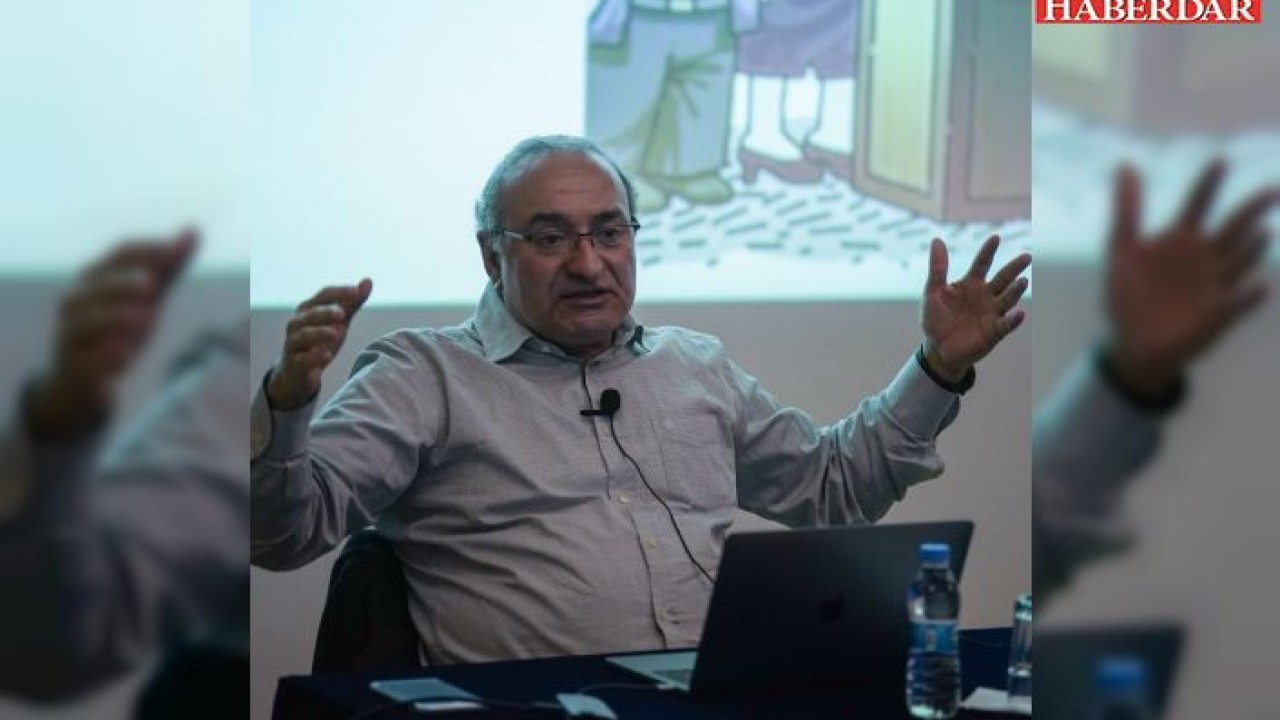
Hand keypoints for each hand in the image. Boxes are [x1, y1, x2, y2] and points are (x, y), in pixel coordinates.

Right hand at [26, 229, 197, 438]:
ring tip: (147, 318)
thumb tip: (195, 230)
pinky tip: (127, 358)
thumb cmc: (119, 327)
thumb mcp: (147, 297)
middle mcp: (77, 302)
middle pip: (97, 287)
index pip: (120, 254)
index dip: (148, 251)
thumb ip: (169, 268)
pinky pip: (87, 361)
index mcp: (96, 278)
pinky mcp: (75, 366)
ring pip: (87, 322)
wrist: (83, 376)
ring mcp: (71, 334)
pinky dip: (107, 358)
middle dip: (123, 285)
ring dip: (116, 319)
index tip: (178, 252)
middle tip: (152, 287)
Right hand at [266, 279, 372, 410]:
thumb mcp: (338, 322)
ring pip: (303, 335)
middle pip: (310, 314)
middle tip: (342, 313)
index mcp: (309, 310)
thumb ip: (351, 303)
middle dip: (325, 312)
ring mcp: (293, 344)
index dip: (339, 292)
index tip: (356, 291)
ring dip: (319, 333)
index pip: (323, 295)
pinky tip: (327, 356)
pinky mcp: (294, 364)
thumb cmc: (319, 342)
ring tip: (336, 333)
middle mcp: (297, 324)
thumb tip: (368, 281)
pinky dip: (314, 358)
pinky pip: (302, 360)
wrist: (298, 373)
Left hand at [921, 235, 1030, 381]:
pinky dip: (1013, 319)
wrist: (937, 349)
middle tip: (1026, 256)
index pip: (982, 263)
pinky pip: (1006, 324)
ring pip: (1008, 298)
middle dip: (1014, 268)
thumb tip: (937, 240)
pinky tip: (1020, 313)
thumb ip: (937, 268)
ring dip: (1016, 291)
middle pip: (1003, 278)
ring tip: (1023, 281)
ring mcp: (991, 313)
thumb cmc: (935, 319)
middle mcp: (985, 296)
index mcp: (971, 283)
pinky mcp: (994, 331)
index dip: (988, 251)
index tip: (996, 238)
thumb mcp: (932, 292)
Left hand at [1105, 161, 1275, 396]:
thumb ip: (1126, 210)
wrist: (1129, 343)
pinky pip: (1237, 304)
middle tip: (1270, 191)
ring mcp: (1213, 285)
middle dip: (1250, 210)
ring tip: (1261, 232)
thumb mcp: (1122, 250)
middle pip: (1232, 228)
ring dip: (1250, 249)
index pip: (1198, 205)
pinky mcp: (1217, 315)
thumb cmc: (1128, 295)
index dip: (1208, 184)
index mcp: (1180, 239)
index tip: (1220, 161)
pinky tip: (1258, 287)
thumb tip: (1126, 163)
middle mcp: (1204, 258)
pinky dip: (1248, 297)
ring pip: (1239, 261)